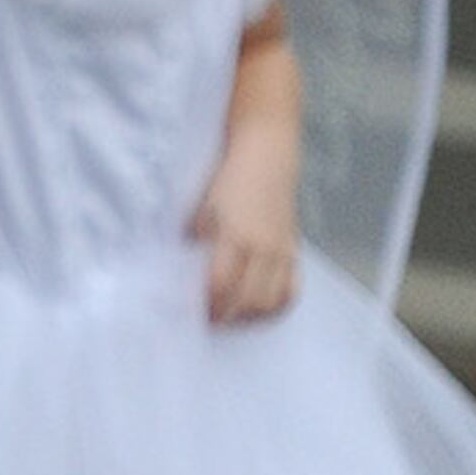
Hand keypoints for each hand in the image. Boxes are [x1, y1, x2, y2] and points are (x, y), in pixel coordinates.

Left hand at [191, 164, 299, 325]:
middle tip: (209, 319)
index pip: (221, 284)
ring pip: (271, 300)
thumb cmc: (226, 178)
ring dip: (250, 315)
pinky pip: (290, 290)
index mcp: (236, 235)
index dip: (207, 303)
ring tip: (231, 314)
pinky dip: (274, 305)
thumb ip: (194, 238)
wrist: (265, 156)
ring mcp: (282, 251)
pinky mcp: (293, 250)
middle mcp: (263, 247)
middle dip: (226, 315)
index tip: (194, 311)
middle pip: (248, 300)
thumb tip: (181, 266)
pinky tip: (257, 307)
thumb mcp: (202, 206)